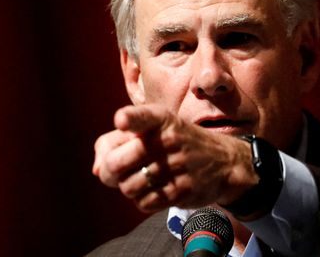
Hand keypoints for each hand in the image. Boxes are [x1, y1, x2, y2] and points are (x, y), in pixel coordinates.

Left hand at [92, 104, 256, 211]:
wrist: (224, 160)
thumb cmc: (175, 141)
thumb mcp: (152, 128)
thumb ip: (115, 141)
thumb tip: (96, 170)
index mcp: (159, 118)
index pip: (142, 116)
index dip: (129, 119)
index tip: (121, 122)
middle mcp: (168, 139)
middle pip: (117, 163)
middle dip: (108, 173)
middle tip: (113, 174)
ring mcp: (177, 165)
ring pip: (128, 187)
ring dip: (127, 188)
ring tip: (139, 180)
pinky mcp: (183, 189)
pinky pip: (145, 203)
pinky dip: (142, 200)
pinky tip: (152, 191)